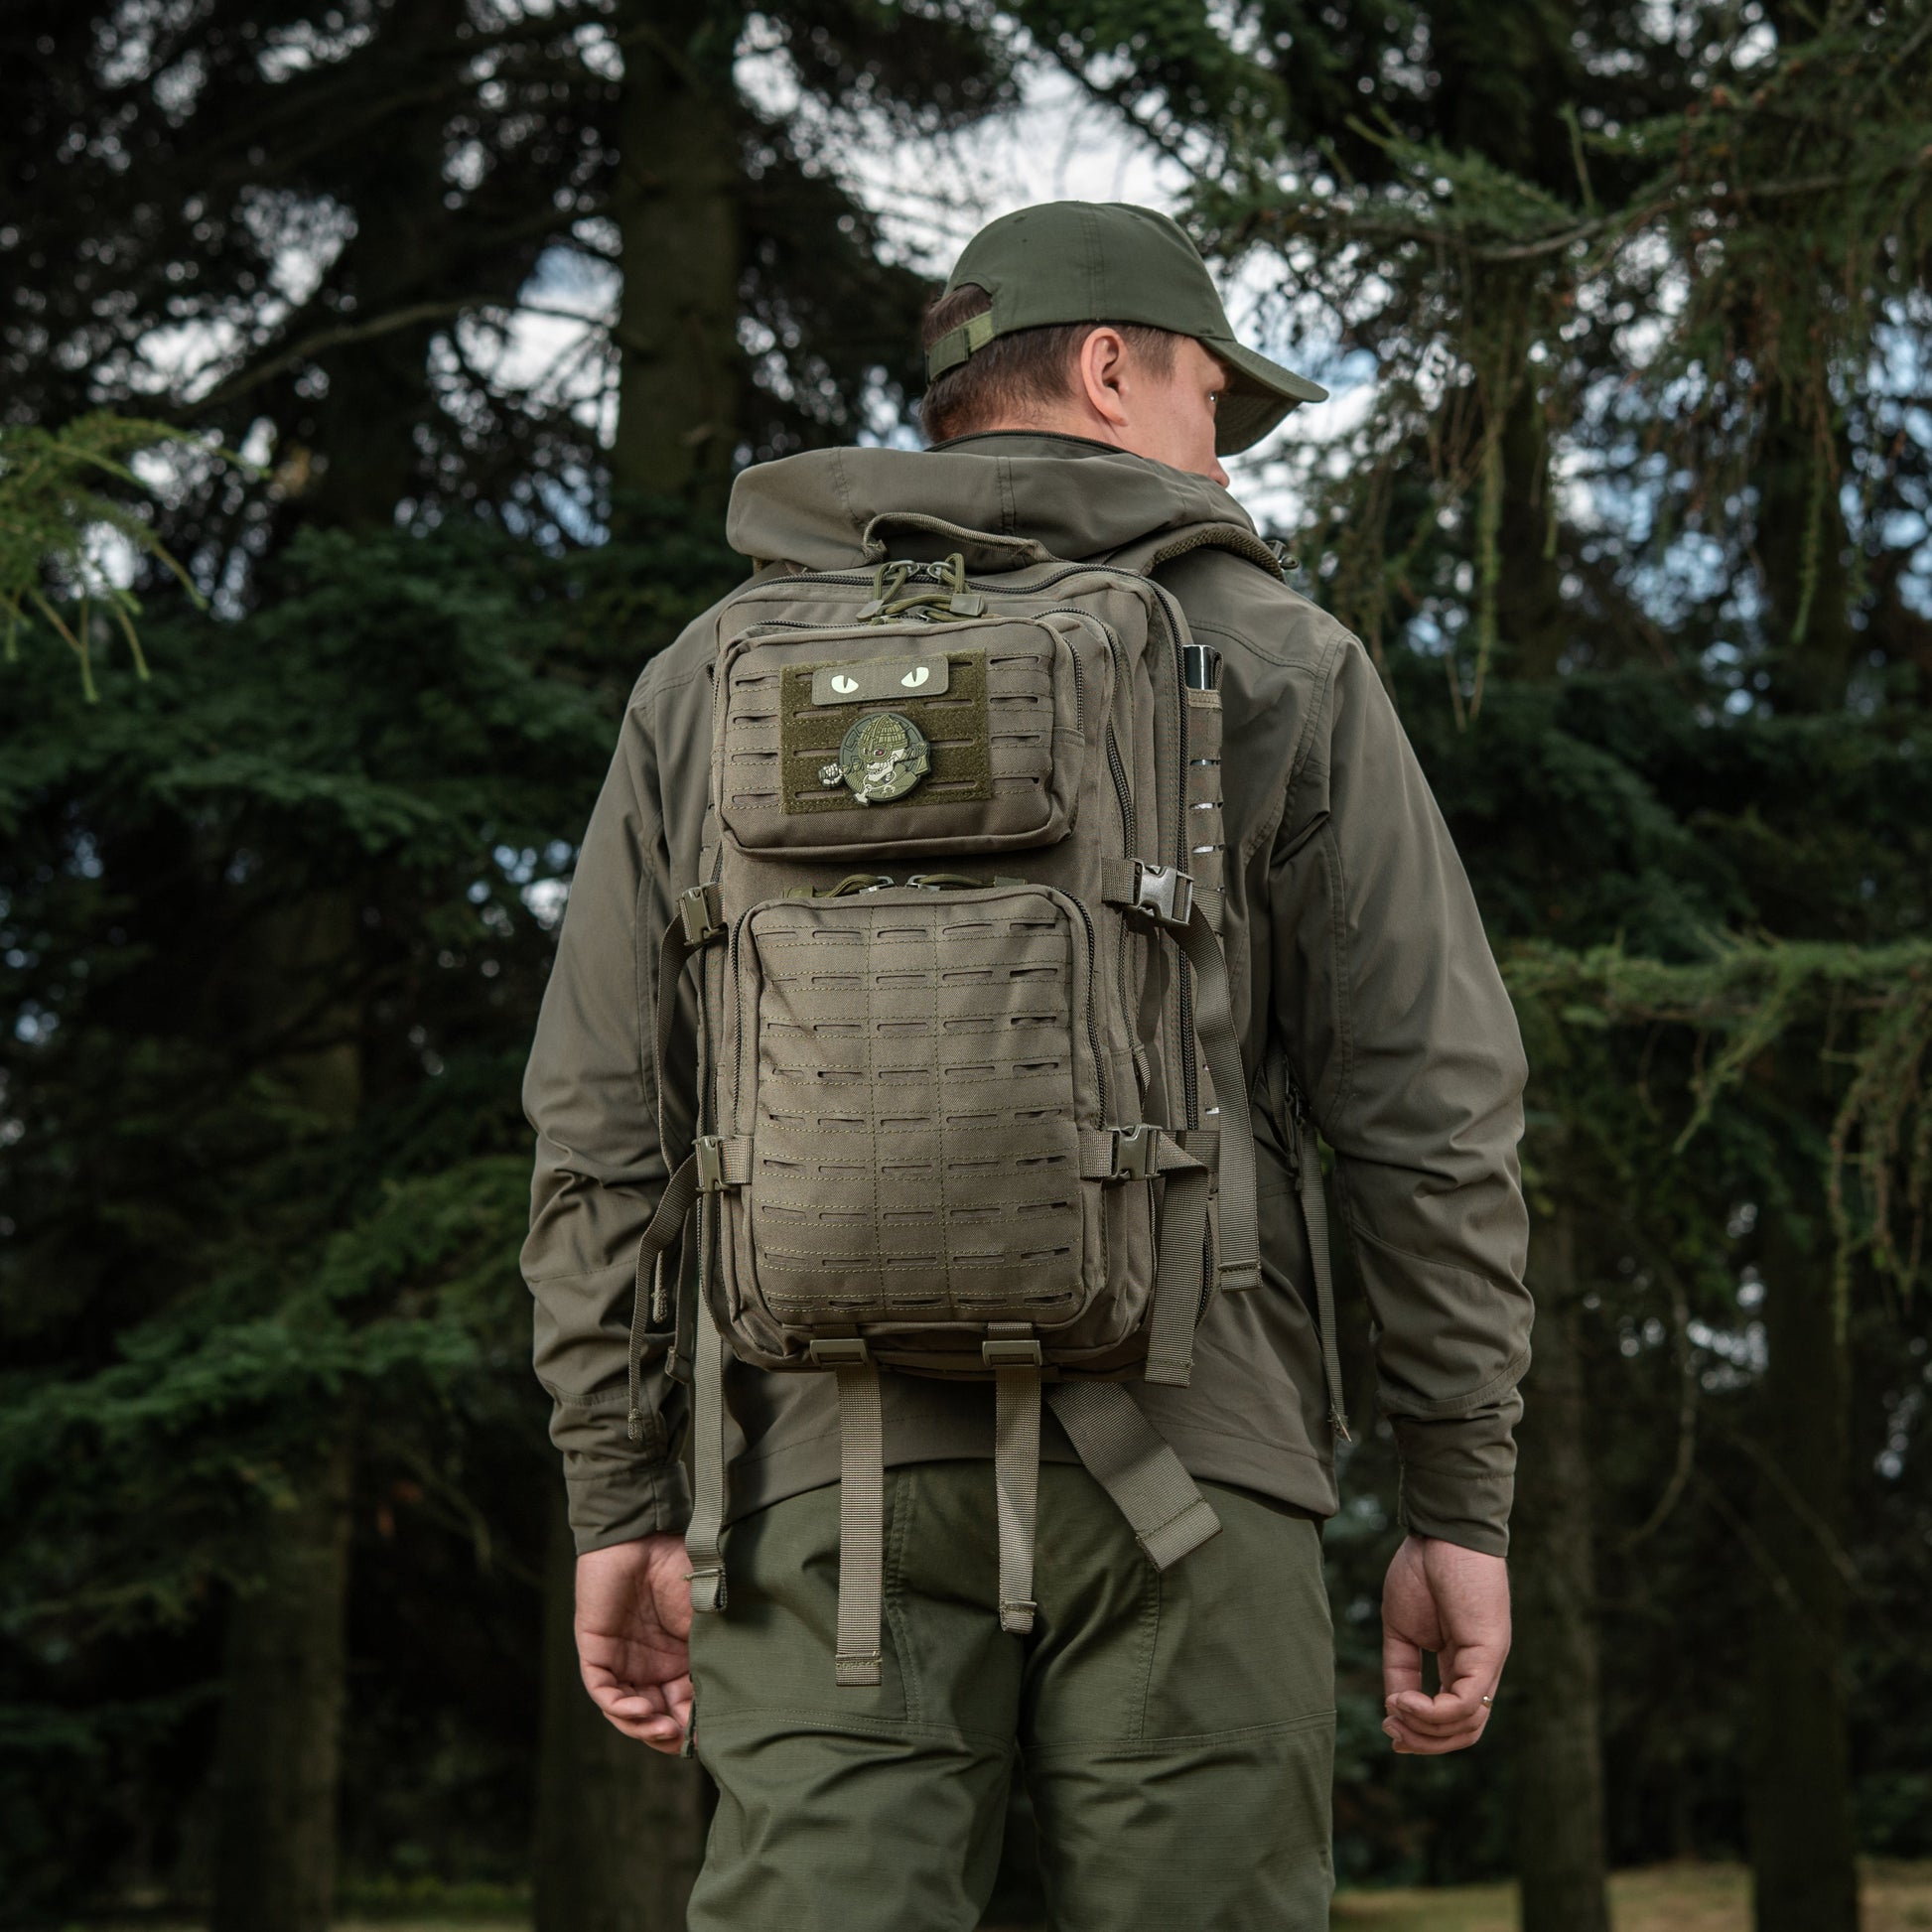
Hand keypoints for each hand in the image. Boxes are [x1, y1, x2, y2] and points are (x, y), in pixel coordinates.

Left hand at [576, 1533, 693, 1754]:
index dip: (696, 1726)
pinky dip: (621, 1708)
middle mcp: (650, 1668)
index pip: (685, 1705)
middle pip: (657, 1717)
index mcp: (679, 1661)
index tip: (712, 1738)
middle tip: (685, 1740)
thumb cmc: (682, 1570)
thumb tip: (730, 1703)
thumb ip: (711, 1658)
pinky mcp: (597, 1653)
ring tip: (664, 1729)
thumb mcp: (706, 1620)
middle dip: (670, 1735)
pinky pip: (604, 1692)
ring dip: (645, 1727)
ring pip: (629, 1712)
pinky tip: (641, 1710)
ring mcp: (622, 1662)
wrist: (645, 1535)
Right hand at [1379, 1532, 1508, 1754]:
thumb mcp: (1401, 1628)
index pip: (1452, 1718)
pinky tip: (1404, 1700)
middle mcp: (1480, 1670)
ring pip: (1467, 1725)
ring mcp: (1488, 1663)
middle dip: (1425, 1742)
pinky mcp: (1488, 1653)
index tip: (1388, 1726)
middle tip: (1391, 1731)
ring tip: (1395, 1711)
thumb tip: (1395, 1708)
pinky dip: (1434, 1712)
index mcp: (1460, 1664)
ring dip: (1425, 1730)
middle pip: (1464, 1732)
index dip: (1421, 1732)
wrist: (1440, 1531)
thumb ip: (1401, 1668)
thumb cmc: (1422, 1570)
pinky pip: (1468, 1702)